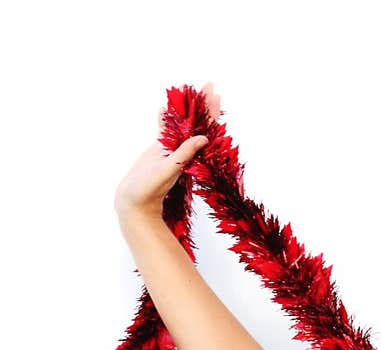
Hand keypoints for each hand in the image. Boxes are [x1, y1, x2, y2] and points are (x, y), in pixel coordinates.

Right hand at [113, 82, 221, 220]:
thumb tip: (204, 138)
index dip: (210, 111)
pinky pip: (163, 130)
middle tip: (209, 84)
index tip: (214, 94)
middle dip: (202, 103)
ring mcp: (170, 148)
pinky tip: (164, 107)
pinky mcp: (157, 150)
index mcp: (189, 154)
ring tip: (189, 89)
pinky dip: (164, 118)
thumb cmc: (150, 190)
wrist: (135, 201)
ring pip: (180, 122)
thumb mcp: (169, 170)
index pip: (204, 128)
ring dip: (185, 106)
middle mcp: (182, 150)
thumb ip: (184, 154)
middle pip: (195, 122)